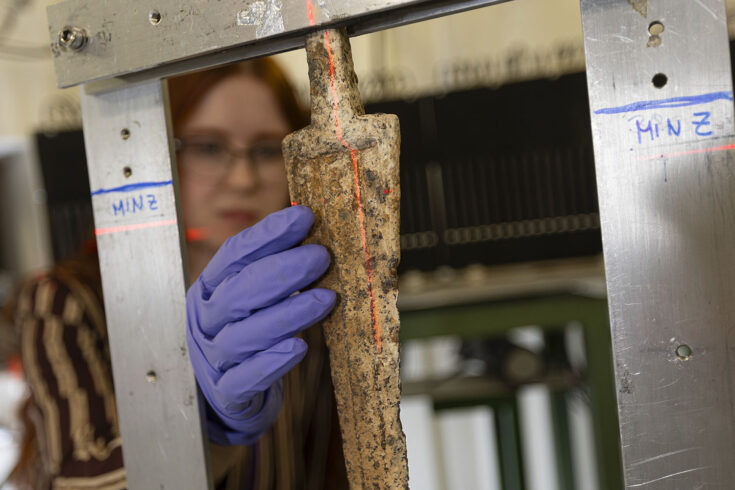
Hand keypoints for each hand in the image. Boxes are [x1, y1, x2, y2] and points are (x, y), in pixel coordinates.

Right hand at [186, 206, 334, 444]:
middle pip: (238, 293)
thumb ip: (272, 268)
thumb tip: (310, 226)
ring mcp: (213, 358)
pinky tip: (299, 347)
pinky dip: (271, 363)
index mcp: (210, 288)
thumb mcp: (252, 297)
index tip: (304, 217)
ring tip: (325, 299)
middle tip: (321, 256)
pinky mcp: (227, 393)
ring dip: (287, 314)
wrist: (227, 394)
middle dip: (282, 272)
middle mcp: (206, 320)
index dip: (268, 235)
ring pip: (244, 335)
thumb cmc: (247, 332)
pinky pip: (245, 379)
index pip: (234, 255)